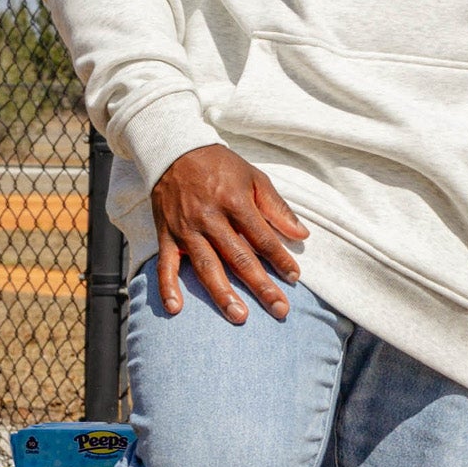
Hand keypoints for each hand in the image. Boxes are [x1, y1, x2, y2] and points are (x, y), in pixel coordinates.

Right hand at [150, 144, 308, 322]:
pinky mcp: (166, 235)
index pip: (263, 238)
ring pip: (206, 266)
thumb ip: (277, 208)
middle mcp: (210, 218)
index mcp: (235, 202)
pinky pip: (165, 265)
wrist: (174, 150)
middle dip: (260, 286)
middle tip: (279, 310)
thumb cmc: (220, 166)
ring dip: (222, 293)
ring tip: (238, 316)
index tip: (294, 278)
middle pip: (238, 258)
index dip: (280, 259)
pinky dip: (168, 287)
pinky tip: (175, 308)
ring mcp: (186, 229)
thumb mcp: (254, 178)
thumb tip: (302, 234)